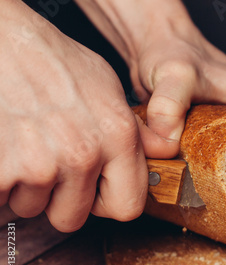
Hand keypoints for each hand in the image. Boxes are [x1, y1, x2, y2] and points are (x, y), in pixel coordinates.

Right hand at [0, 1, 154, 230]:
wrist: (4, 41)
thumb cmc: (54, 62)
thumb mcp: (109, 88)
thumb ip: (138, 130)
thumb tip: (165, 150)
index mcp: (118, 137)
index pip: (128, 208)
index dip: (107, 204)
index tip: (94, 195)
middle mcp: (84, 154)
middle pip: (72, 217)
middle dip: (59, 200)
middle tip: (51, 169)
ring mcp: (42, 163)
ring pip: (32, 207)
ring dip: (26, 188)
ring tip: (26, 147)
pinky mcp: (2, 167)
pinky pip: (1, 200)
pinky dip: (0, 184)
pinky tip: (7, 152)